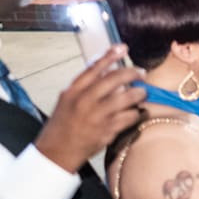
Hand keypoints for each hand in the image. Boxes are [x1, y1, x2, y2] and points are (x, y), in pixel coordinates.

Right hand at [33, 47, 146, 173]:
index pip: (94, 68)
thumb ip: (85, 86)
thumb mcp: (67, 100)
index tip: (122, 47)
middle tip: (142, 73)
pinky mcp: (108, 129)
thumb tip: (107, 70)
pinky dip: (138, 113)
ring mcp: (97, 115)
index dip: (110, 55)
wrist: (56, 151)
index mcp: (73, 90)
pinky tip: (140, 112)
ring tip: (142, 94)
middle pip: (115, 78)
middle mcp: (85, 100)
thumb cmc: (64, 124)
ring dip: (139, 94)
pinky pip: (131, 116)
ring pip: (128, 97)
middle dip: (133, 73)